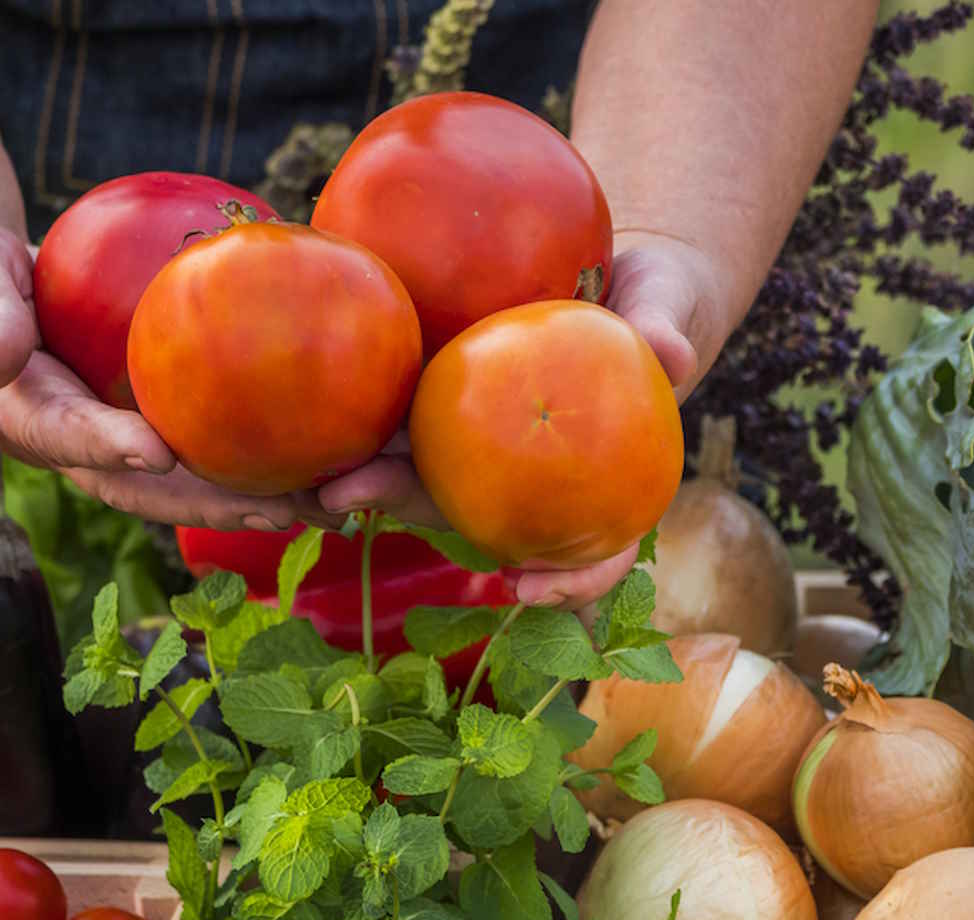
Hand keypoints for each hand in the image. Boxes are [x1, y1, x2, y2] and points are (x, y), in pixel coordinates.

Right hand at [0, 206, 338, 530]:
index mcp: (19, 417)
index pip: (68, 439)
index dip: (110, 448)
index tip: (158, 453)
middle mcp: (72, 440)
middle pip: (149, 486)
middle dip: (214, 503)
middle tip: (284, 508)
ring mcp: (109, 433)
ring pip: (186, 476)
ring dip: (253, 492)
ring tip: (328, 500)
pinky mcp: (139, 414)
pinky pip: (199, 435)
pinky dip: (253, 446)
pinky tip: (319, 443)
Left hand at [317, 230, 723, 608]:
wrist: (611, 277)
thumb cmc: (649, 303)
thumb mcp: (665, 306)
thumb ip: (667, 326)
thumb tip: (670, 352)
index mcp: (591, 481)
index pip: (588, 547)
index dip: (563, 578)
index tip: (523, 588)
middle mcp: (524, 477)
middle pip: (467, 510)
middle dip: (406, 511)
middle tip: (345, 499)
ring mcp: (474, 443)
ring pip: (414, 472)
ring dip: (358, 478)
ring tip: (308, 472)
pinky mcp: (438, 400)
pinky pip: (393, 413)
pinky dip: (350, 420)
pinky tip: (303, 409)